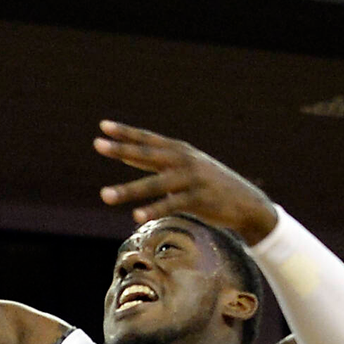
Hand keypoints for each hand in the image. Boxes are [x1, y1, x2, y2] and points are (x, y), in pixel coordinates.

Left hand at [95, 121, 277, 243]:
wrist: (246, 202)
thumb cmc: (206, 184)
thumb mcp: (183, 167)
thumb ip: (155, 162)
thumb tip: (125, 155)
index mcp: (179, 151)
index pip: (147, 139)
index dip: (126, 132)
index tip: (103, 126)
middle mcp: (184, 160)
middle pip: (147, 154)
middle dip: (121, 149)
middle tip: (97, 145)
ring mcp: (191, 179)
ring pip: (154, 183)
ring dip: (128, 190)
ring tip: (104, 195)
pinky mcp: (198, 199)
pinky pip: (171, 205)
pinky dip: (153, 210)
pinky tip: (136, 216)